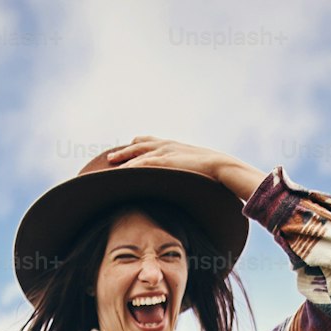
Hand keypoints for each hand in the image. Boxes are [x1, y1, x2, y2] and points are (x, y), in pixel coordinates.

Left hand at [107, 136, 264, 202]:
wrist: (222, 167)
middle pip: (140, 144)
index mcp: (175, 147)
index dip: (139, 146)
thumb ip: (191, 175)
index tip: (129, 147)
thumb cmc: (214, 174)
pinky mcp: (165, 160)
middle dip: (125, 150)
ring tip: (109, 162)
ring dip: (123, 156)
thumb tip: (193, 188)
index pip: (152, 142)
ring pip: (138, 152)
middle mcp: (168, 145)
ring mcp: (166, 151)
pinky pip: (142, 163)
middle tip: (111, 157)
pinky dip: (130, 167)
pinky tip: (120, 172)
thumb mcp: (199, 172)